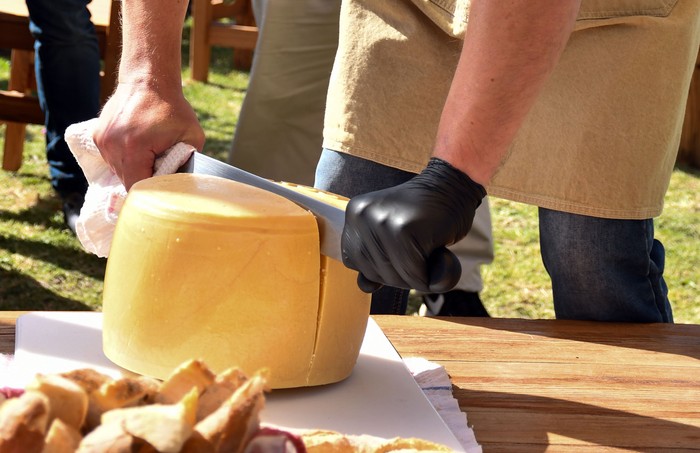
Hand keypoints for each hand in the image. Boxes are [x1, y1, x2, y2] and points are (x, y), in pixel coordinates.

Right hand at [93, 80, 204, 189]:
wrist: (148, 79)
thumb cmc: (173, 108)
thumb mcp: (192, 136)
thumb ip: (189, 162)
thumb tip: (184, 184)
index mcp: (133, 148)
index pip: (137, 188)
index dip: (150, 193)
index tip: (162, 192)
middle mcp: (112, 146)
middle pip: (127, 181)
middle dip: (144, 180)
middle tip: (160, 169)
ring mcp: (102, 141)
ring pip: (118, 171)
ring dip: (134, 169)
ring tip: (149, 154)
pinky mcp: (98, 136)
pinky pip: (112, 159)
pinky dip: (125, 158)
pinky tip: (138, 146)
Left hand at [342, 158, 485, 292]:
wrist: (454, 186)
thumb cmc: (425, 214)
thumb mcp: (390, 234)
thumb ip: (374, 260)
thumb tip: (366, 287)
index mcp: (355, 214)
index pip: (355, 263)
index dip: (382, 264)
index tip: (403, 245)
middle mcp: (362, 216)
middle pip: (375, 273)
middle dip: (403, 271)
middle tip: (420, 244)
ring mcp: (382, 222)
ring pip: (397, 278)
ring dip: (420, 273)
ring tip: (428, 244)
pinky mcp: (404, 230)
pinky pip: (417, 276)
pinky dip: (434, 273)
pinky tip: (438, 248)